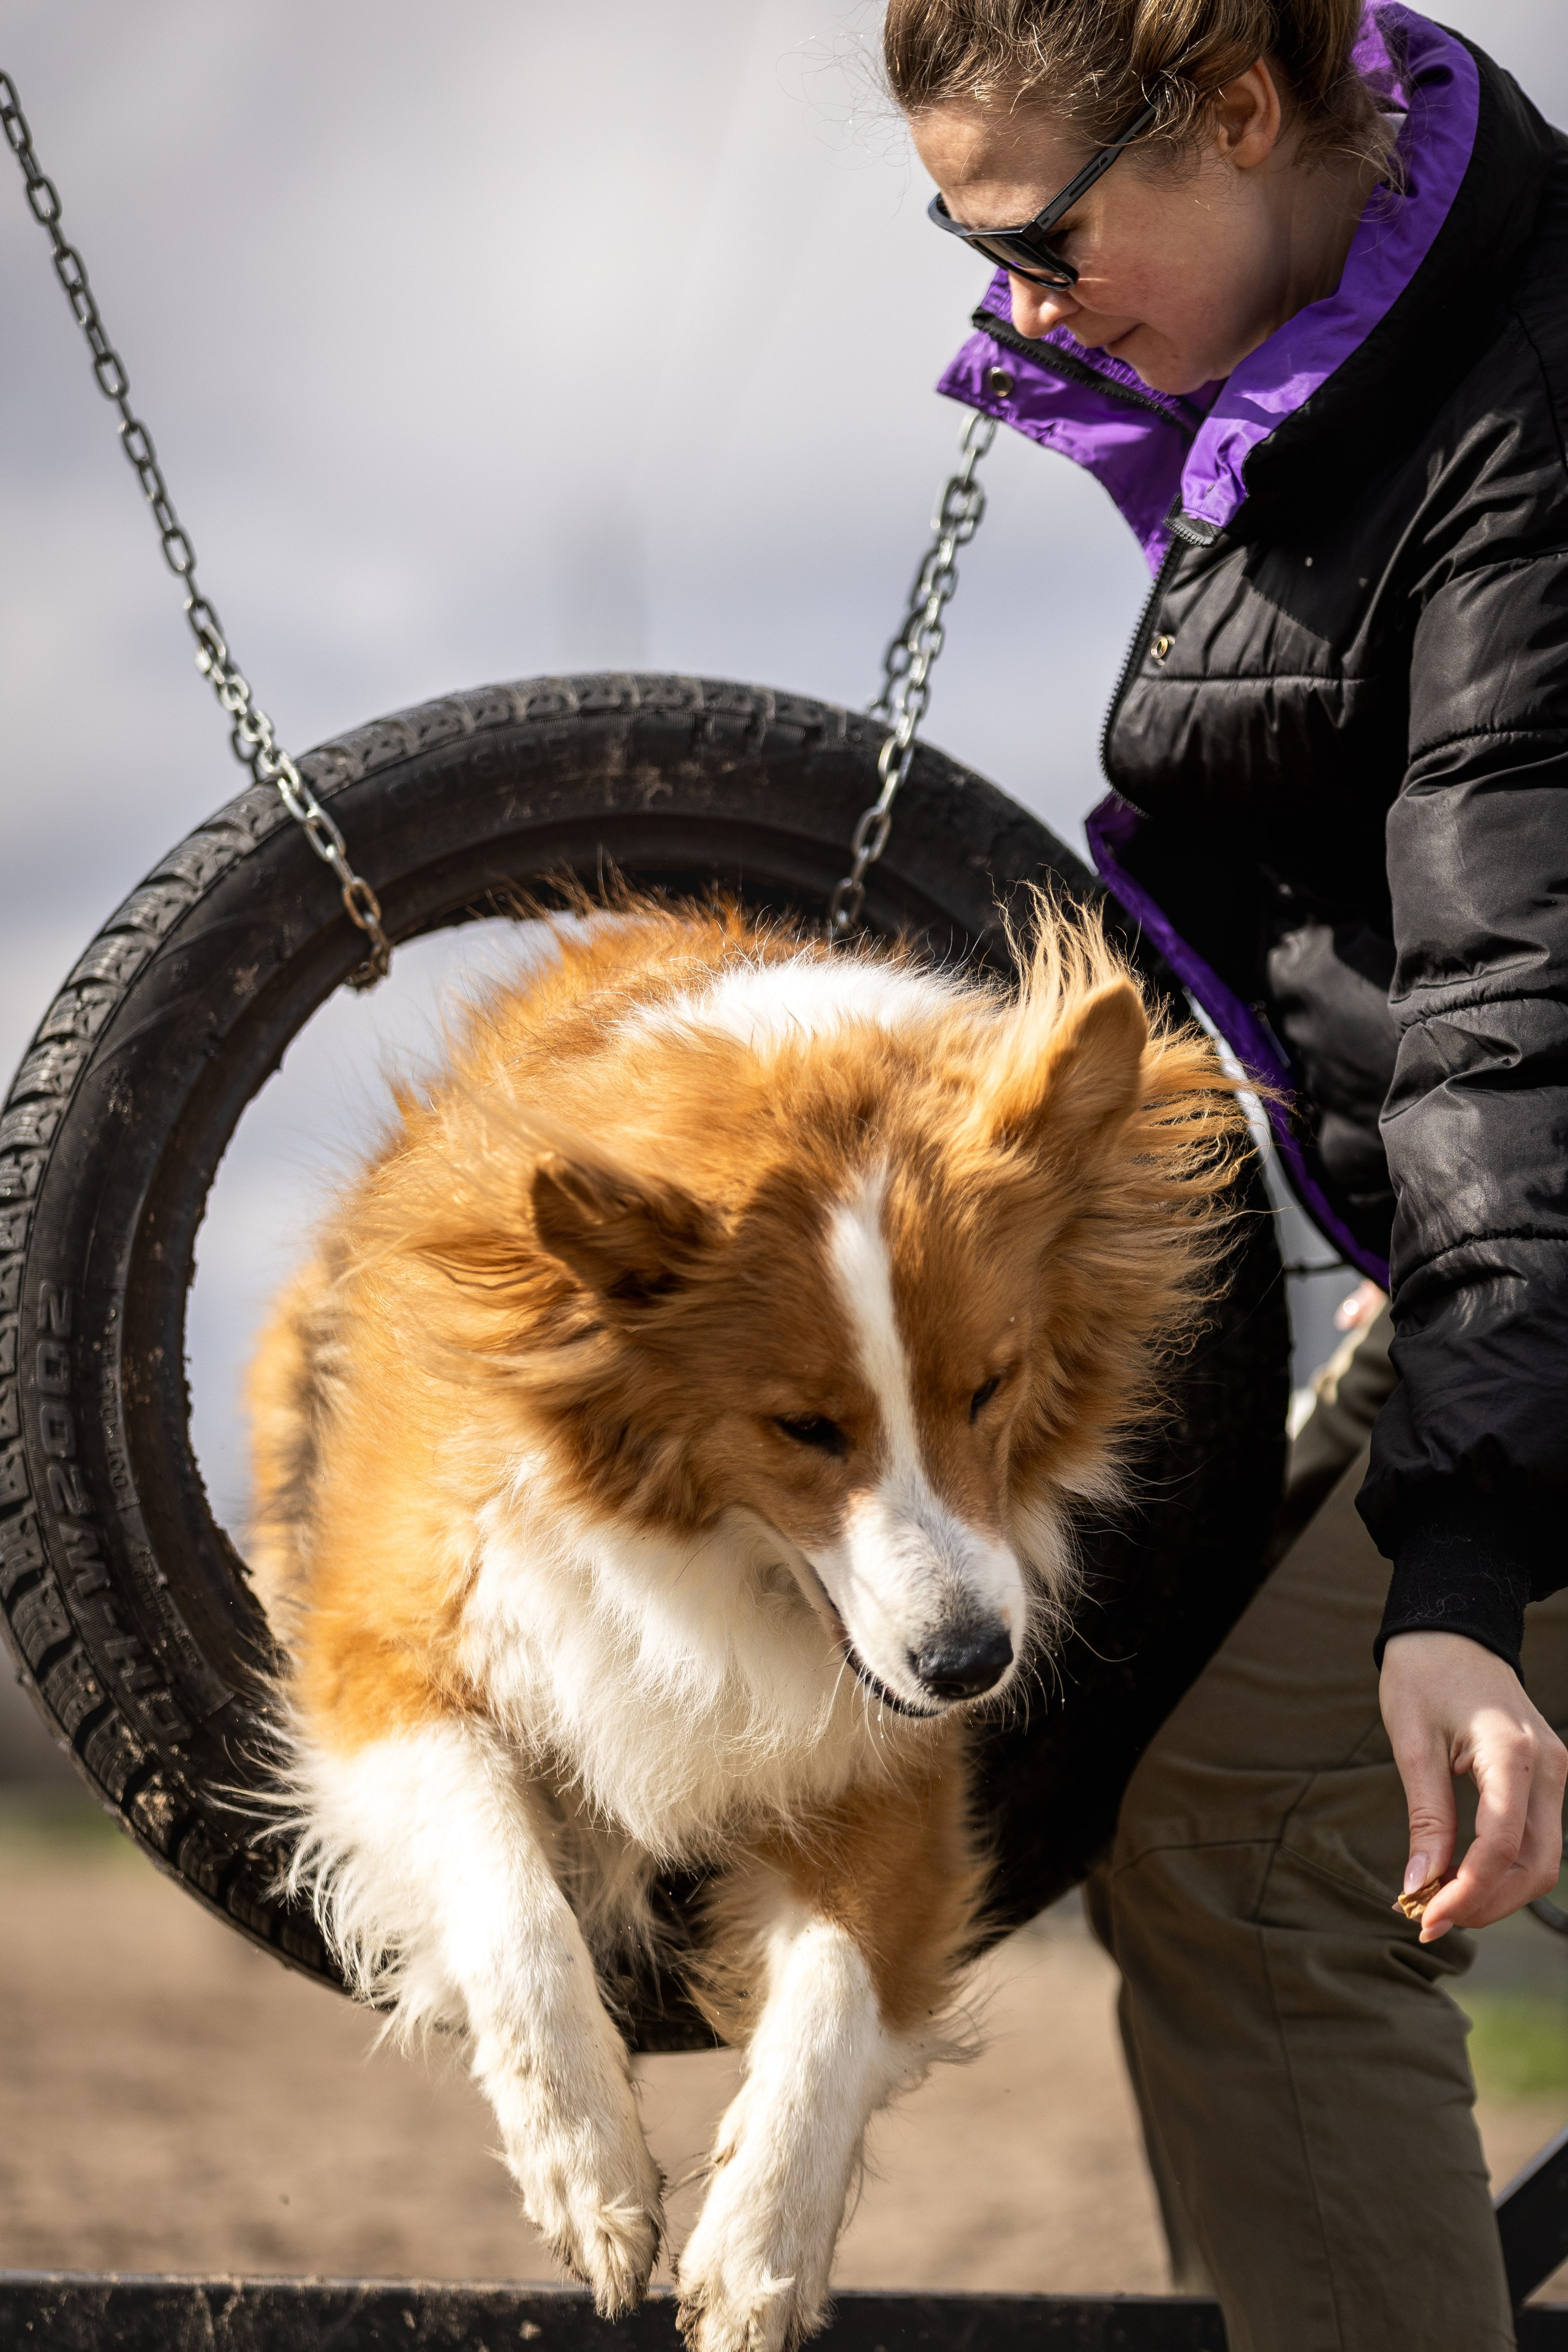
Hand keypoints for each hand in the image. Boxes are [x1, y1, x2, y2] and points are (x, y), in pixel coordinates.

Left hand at [1380, 1630, 1566, 1941]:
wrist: (1452, 1630)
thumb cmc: (1424, 1674)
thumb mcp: (1412, 1741)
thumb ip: (1425, 1817)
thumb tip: (1420, 1883)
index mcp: (1513, 1752)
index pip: (1501, 1846)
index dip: (1466, 1893)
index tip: (1424, 1918)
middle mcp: (1549, 1766)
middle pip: (1536, 1866)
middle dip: (1485, 1903)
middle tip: (1429, 1919)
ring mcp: (1556, 1772)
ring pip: (1542, 1860)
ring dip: (1496, 1892)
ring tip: (1440, 1903)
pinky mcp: (1548, 1777)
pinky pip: (1536, 1838)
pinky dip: (1503, 1867)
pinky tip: (1460, 1876)